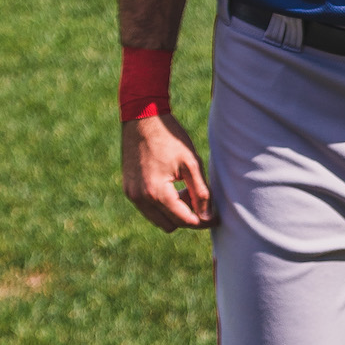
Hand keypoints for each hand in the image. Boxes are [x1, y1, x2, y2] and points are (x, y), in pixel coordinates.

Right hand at [121, 111, 214, 232]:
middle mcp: (140, 198)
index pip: (184, 220)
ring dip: (174, 212)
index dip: (203, 221)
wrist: (142, 119)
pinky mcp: (128, 189)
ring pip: (158, 219)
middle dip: (187, 216)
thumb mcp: (191, 164)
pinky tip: (172, 187)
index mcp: (157, 192)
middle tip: (198, 198)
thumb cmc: (170, 138)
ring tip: (185, 190)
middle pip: (170, 225)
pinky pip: (148, 209)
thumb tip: (208, 217)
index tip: (216, 218)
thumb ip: (201, 192)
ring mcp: (132, 195)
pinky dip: (162, 205)